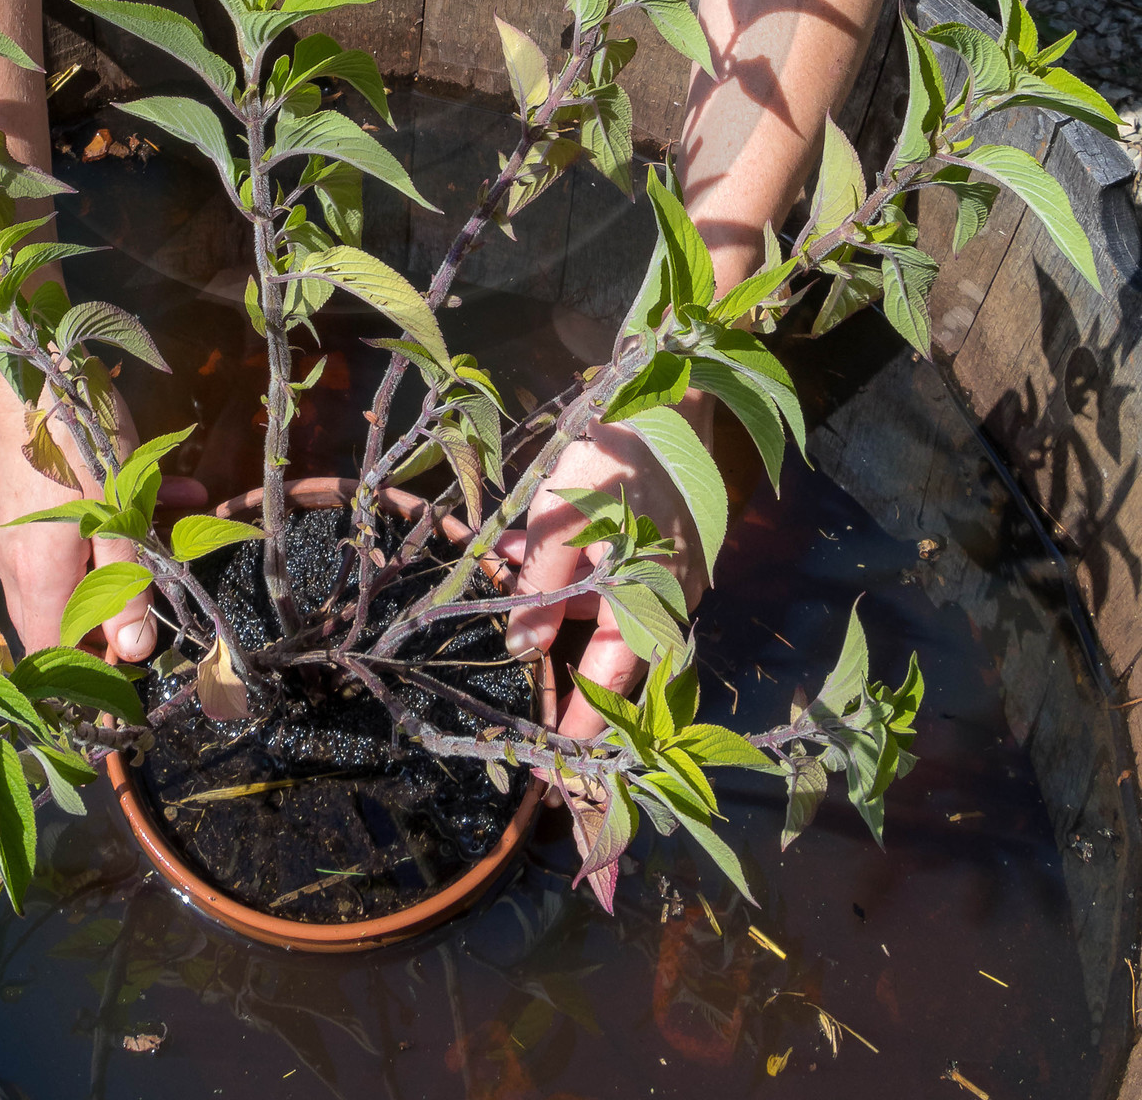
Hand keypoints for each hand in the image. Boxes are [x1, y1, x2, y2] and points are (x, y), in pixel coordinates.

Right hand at [0, 356, 203, 658]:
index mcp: (34, 574)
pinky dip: (101, 513)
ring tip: (174, 521)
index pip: (53, 651)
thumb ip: (125, 581)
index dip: (91, 668)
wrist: (17, 357)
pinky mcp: (8, 482)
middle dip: (110, 606)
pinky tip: (156, 485)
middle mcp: (9, 556)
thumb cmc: (73, 436)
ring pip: (64, 556)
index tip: (131, 659)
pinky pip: (56, 519)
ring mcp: (4, 518)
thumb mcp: (115, 510)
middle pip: (57, 607)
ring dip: (118, 549)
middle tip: (157, 588)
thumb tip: (132, 651)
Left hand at [497, 391, 713, 742]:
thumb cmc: (612, 459)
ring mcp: (668, 577)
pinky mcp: (662, 551)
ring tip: (502, 583)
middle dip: (567, 676)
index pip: (614, 686)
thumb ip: (542, 591)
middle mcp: (667, 601)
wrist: (669, 399)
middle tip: (529, 711)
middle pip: (614, 660)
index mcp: (649, 604)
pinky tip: (521, 552)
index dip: (583, 729)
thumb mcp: (562, 522)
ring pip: (606, 615)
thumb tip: (523, 651)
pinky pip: (613, 583)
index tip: (556, 773)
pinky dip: (571, 578)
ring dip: (556, 609)